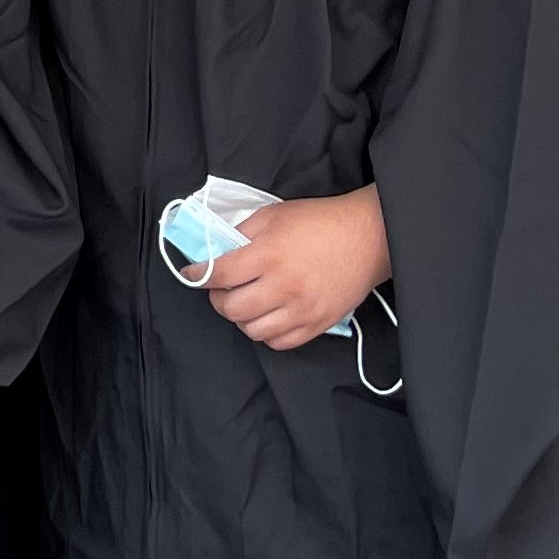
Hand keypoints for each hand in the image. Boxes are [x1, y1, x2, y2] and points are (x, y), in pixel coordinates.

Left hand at [199, 185, 390, 349]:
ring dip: (241, 318)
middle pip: (232, 308)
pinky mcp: (318, 324)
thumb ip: (242, 233)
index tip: (192, 273)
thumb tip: (217, 250)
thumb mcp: (273, 215)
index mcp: (269, 254)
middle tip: (221, 288)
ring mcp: (302, 309)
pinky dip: (267, 333)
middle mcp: (283, 286)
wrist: (367, 238)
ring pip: (253, 330)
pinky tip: (267, 316)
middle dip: (218, 298)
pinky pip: (280, 343)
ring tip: (245, 302)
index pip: (220, 274)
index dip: (198, 275)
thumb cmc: (319, 222)